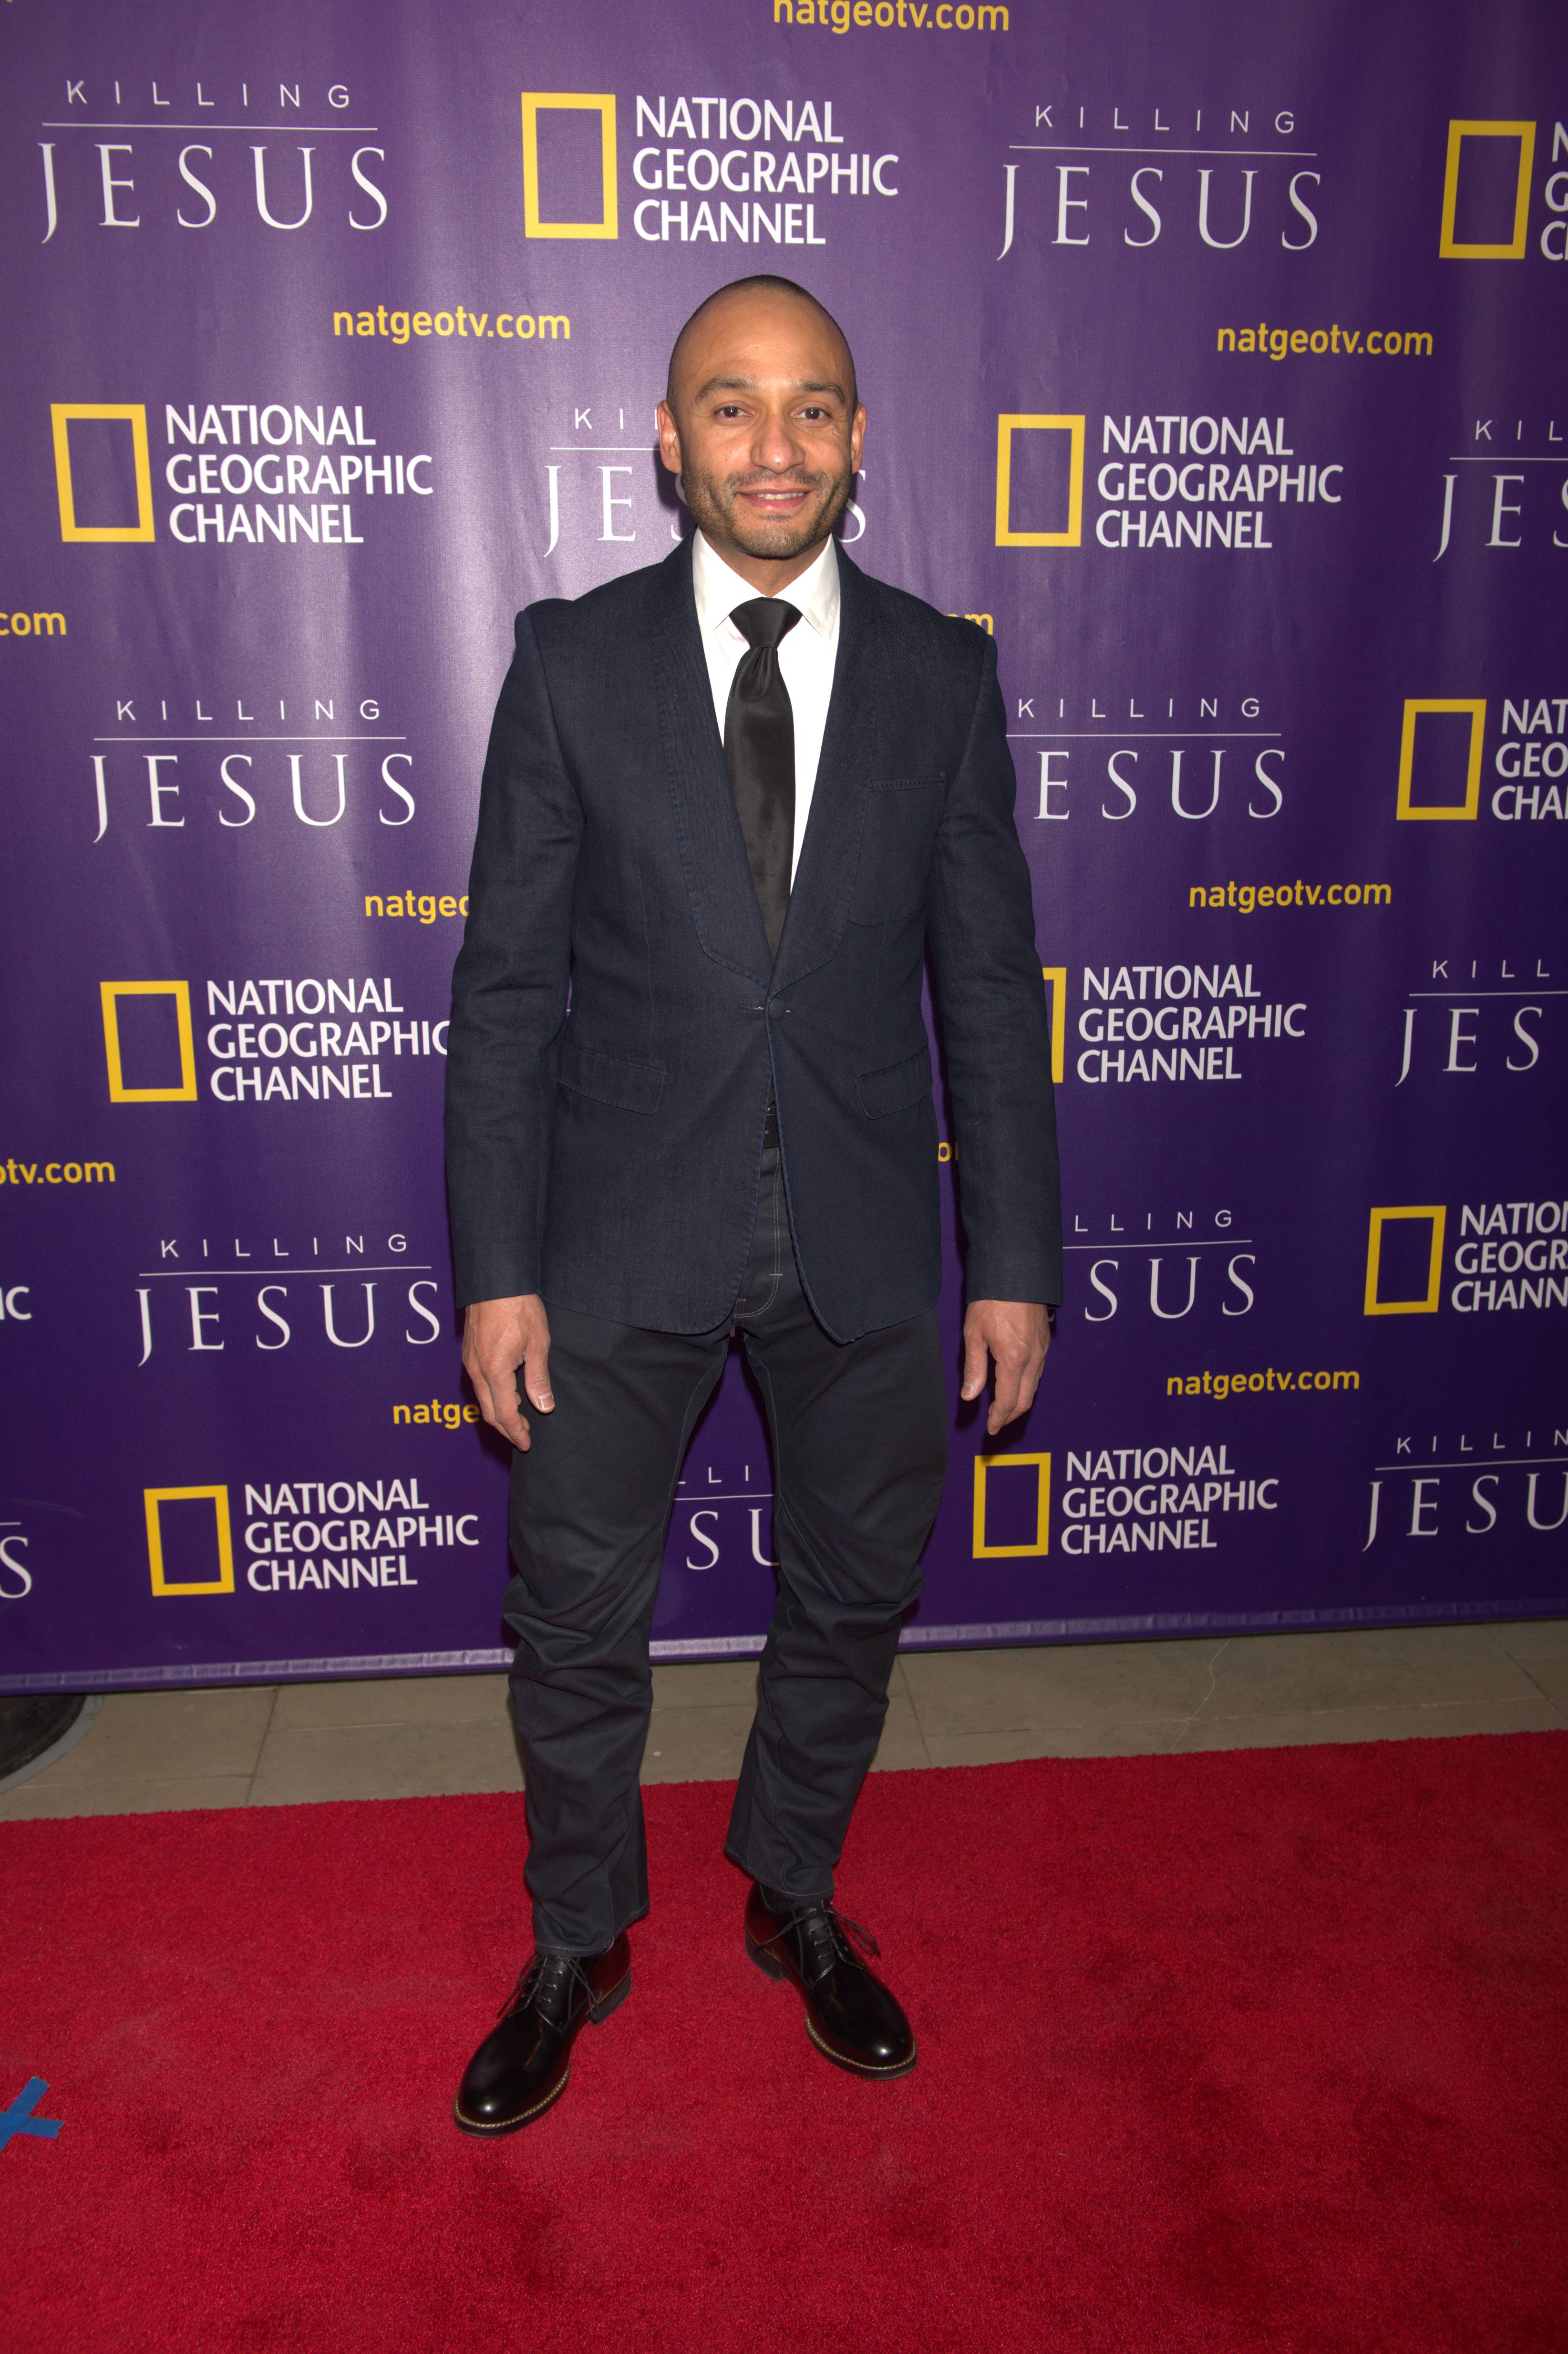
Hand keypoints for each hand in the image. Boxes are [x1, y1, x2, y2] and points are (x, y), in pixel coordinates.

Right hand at [463, 1294, 553, 1450]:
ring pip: (481, 1397)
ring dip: (498, 1411)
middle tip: (522, 1437)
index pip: (504, 1413)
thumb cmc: (519, 1308)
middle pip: (488, 1411)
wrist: (496, 1279)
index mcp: (495, 1371)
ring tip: (518, 1415)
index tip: (526, 1444)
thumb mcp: (538, 1343)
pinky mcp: (468, 1352)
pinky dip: (492, 1395)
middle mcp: (477, 1369)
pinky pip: (478, 1383)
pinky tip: (506, 1391)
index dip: (516, 1432)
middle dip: (505, 1427)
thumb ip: (539, 1378)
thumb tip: (544, 1406)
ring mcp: (469, 1361)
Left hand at [961, 1300, 1050, 1436]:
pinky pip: (1038, 1372)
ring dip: (1020, 1401)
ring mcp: (1042, 1350)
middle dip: (1010, 1416)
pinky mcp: (1045, 1341)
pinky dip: (1027, 1385)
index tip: (991, 1428)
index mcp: (1013, 1360)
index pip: (1008, 1401)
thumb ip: (974, 1369)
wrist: (1016, 1273)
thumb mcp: (974, 1335)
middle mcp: (1033, 1359)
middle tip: (997, 1422)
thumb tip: (969, 1396)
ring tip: (1004, 1406)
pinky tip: (1015, 1382)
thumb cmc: (992, 1301)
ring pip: (1034, 1386)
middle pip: (1025, 1400)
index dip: (999, 1418)